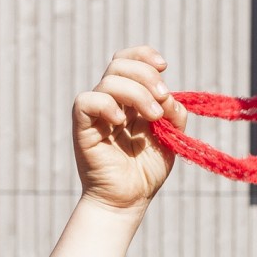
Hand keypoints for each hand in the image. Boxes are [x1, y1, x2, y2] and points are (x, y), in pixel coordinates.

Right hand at [72, 46, 180, 214]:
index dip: (144, 55)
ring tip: (152, 117)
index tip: (164, 66)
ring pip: (109, 80)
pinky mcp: (83, 126)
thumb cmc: (146, 172)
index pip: (129, 60)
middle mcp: (110, 101)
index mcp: (129, 99)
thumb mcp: (170, 137)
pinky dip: (106, 104)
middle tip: (162, 97)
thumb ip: (174, 114)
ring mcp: (96, 112)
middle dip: (146, 75)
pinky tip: (121, 122)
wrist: (128, 200)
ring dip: (137, 93)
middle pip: (120, 64)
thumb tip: (167, 96)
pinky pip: (87, 101)